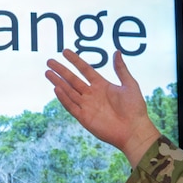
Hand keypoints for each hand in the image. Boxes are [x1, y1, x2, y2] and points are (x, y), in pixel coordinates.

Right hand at [45, 50, 160, 164]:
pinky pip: (71, 106)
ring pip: (69, 91)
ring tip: (48, 73)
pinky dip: (64, 98)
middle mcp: (92, 94)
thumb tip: (117, 52)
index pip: (85, 70)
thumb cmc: (135, 108)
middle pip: (73, 79)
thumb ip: (121, 69)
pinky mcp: (84, 118)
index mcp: (102, 85)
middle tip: (49, 61)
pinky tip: (56, 89)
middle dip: (61, 70)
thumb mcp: (130, 85)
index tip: (65, 51)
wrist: (134, 130)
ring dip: (58, 82)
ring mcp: (87, 106)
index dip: (75, 60)